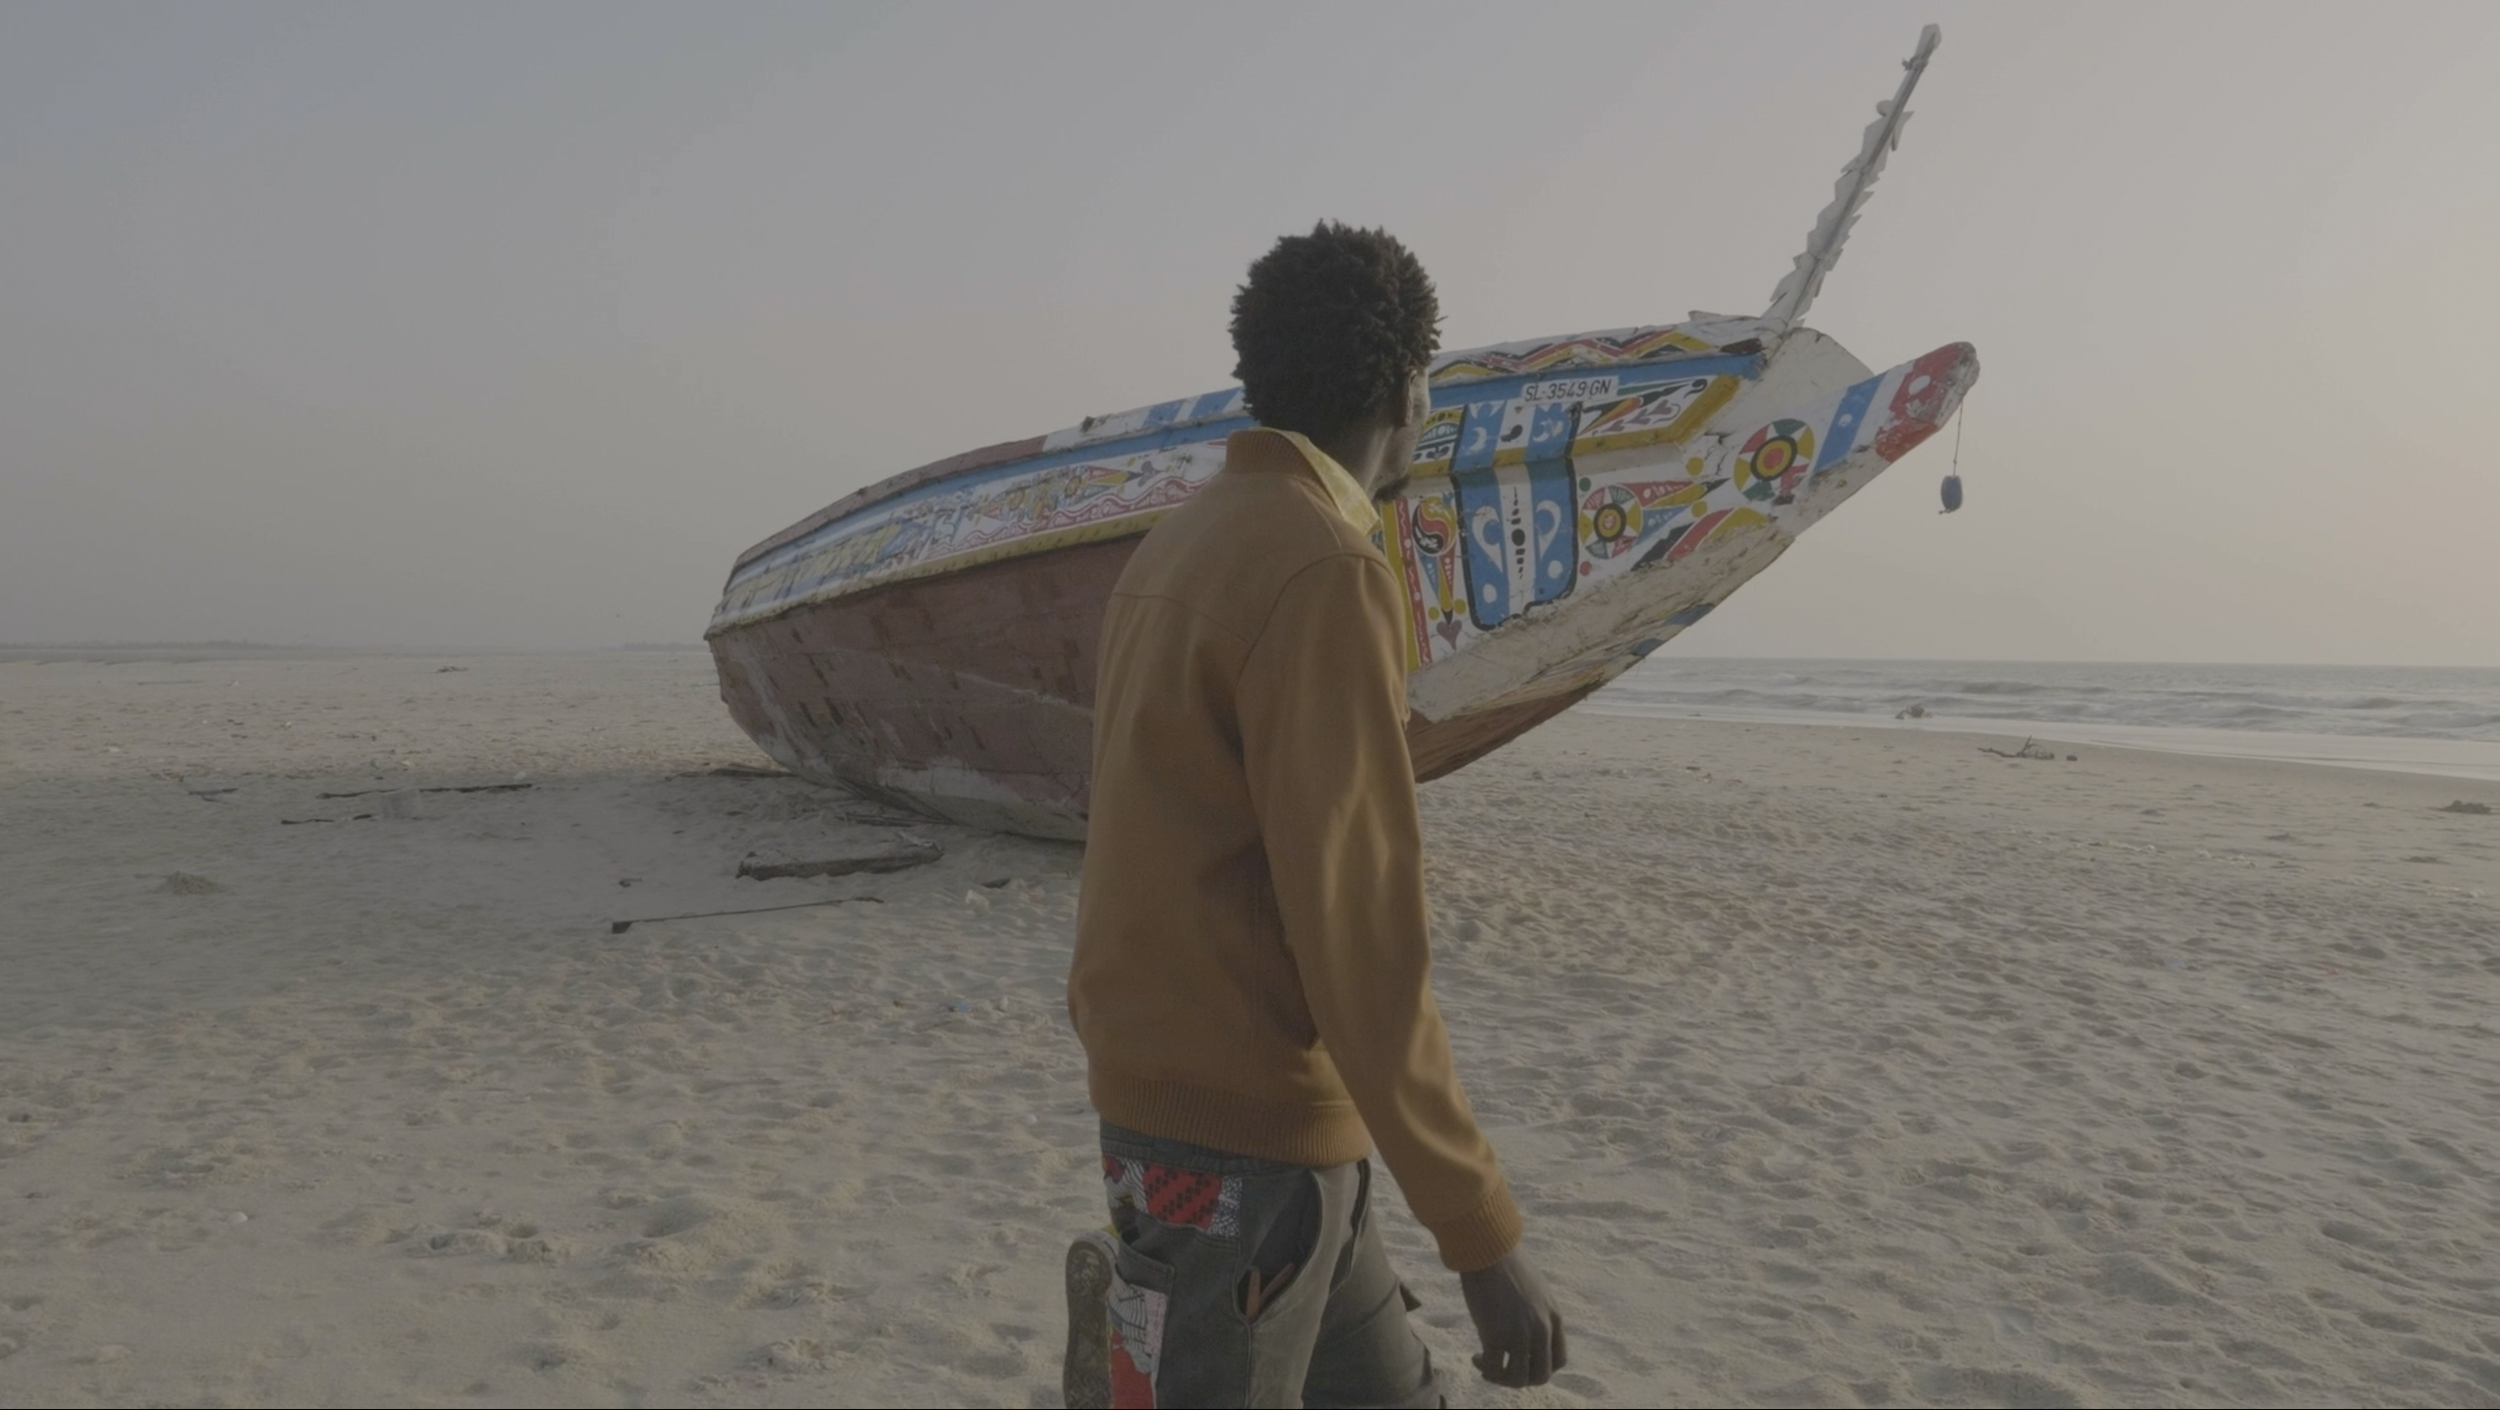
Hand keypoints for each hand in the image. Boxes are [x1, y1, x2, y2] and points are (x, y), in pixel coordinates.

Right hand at [1458, 1249, 1564, 1386]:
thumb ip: (1536, 1312)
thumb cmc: (1505, 1262)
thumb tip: (1523, 1328)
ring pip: (1518, 1379)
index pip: (1559, 1360)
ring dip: (1502, 1378)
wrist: (1488, 1248)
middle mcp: (1541, 1328)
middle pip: (1541, 1375)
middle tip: (1504, 1369)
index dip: (1541, 1367)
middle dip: (1521, 1378)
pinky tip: (1477, 1358)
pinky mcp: (1496, 1335)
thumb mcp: (1535, 1289)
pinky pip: (1494, 1369)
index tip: (1523, 1361)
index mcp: (1554, 1316)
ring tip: (1487, 1366)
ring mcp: (1520, 1334)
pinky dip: (1485, 1370)